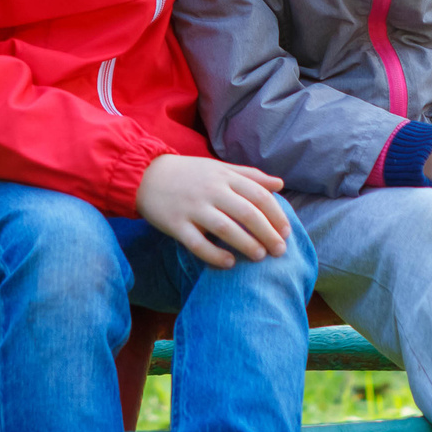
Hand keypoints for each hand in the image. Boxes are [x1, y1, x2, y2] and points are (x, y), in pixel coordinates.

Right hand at [137, 155, 290, 268]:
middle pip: (247, 213)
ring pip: (225, 228)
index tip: (286, 232)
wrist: (145, 174)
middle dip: (268, 234)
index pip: (259, 195)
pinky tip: (229, 263)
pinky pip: (197, 243)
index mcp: (224, 176)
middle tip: (280, 251)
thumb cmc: (189, 174)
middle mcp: (211, 190)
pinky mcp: (175, 224)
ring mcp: (192, 208)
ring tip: (260, 256)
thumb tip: (280, 184)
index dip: (276, 215)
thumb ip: (249, 176)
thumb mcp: (219, 168)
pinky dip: (215, 255)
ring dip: (246, 244)